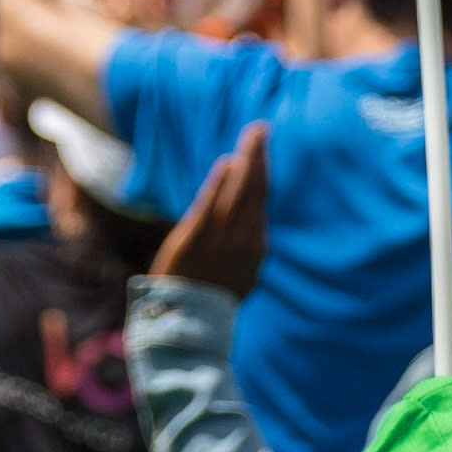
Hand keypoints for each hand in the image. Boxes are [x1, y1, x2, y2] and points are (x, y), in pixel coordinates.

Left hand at [153, 122, 271, 296]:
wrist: (188, 321)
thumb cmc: (213, 296)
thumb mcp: (241, 274)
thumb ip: (247, 246)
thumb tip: (254, 224)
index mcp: (256, 248)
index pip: (261, 202)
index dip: (262, 174)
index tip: (261, 152)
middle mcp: (243, 239)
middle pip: (255, 190)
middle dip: (259, 158)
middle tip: (261, 130)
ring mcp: (221, 237)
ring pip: (239, 192)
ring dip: (247, 161)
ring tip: (252, 137)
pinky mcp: (197, 237)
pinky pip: (213, 203)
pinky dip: (222, 182)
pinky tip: (228, 162)